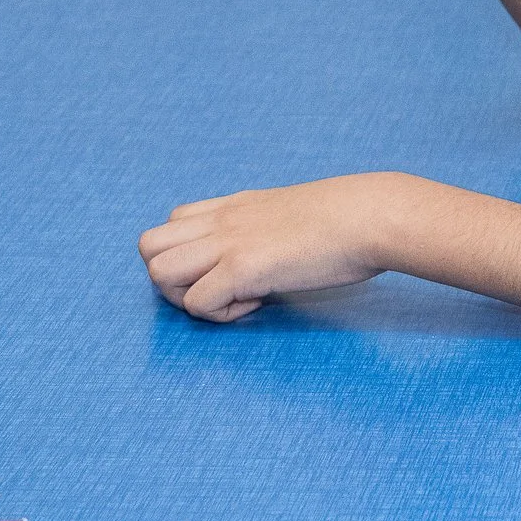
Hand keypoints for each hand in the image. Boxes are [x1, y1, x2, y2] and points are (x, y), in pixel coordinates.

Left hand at [139, 173, 416, 322]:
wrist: (371, 216)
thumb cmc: (349, 220)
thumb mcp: (294, 214)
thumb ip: (268, 229)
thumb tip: (270, 258)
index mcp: (235, 206)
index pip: (174, 222)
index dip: (191, 254)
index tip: (231, 270)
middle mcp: (222, 220)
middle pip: (149, 247)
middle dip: (173, 279)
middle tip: (217, 291)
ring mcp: (228, 242)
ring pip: (157, 273)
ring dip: (186, 297)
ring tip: (231, 300)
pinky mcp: (242, 267)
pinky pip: (196, 303)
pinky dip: (220, 314)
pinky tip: (257, 304)